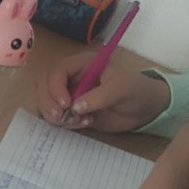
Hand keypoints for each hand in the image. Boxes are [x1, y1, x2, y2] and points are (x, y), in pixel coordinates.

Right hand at [36, 52, 170, 131]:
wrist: (144, 110)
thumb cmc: (137, 91)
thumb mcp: (122, 89)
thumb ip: (100, 96)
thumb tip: (75, 107)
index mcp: (83, 64)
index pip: (57, 71)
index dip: (55, 87)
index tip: (65, 104)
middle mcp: (72, 77)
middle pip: (44, 86)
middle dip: (48, 103)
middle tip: (59, 118)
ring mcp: (69, 94)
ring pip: (45, 102)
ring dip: (55, 116)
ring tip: (78, 122)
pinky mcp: (70, 111)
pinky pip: (55, 117)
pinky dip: (63, 124)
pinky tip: (82, 124)